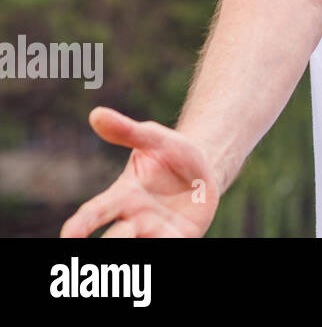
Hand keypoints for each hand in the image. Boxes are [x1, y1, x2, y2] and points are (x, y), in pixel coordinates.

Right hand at [60, 107, 218, 237]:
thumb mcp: (156, 138)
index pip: (95, 212)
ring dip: (134, 252)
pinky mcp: (179, 240)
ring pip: (139, 250)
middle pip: (116, 238)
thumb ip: (127, 131)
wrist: (206, 169)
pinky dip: (165, 251)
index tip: (69, 236)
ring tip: (138, 239)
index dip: (81, 225)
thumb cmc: (172, 153)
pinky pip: (168, 251)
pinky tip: (173, 244)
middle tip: (121, 235)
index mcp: (124, 196)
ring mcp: (157, 233)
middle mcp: (136, 219)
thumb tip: (96, 113)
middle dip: (113, 243)